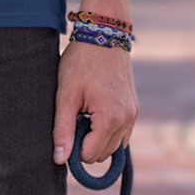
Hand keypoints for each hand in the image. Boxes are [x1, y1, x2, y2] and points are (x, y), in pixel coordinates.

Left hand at [54, 38, 136, 167]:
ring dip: (96, 138)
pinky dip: (107, 131)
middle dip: (85, 143)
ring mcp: (134, 114)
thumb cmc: (81, 62)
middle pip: (103, 154)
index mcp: (111, 119)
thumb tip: (59, 159)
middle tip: (73, 118)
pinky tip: (93, 113)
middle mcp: (128, 120)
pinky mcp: (135, 108)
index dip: (73, 147)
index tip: (65, 127)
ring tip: (83, 114)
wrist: (104, 35)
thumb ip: (62, 130)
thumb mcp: (65, 96)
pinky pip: (122, 134)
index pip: (90, 155)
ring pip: (114, 146)